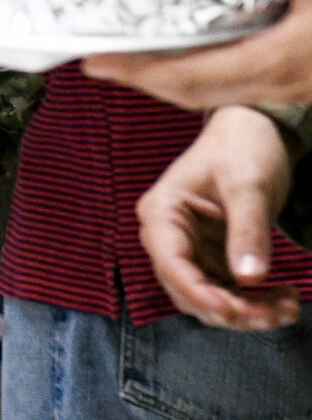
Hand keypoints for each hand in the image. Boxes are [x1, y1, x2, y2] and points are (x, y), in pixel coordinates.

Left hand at [85, 0, 311, 106]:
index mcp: (277, 61)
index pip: (189, 76)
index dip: (138, 72)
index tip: (95, 61)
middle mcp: (280, 84)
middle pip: (193, 94)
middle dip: (143, 79)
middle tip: (99, 61)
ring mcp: (293, 88)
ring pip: (216, 96)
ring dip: (172, 80)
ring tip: (135, 58)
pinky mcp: (301, 81)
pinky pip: (239, 88)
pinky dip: (205, 75)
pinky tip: (195, 53)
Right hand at [137, 107, 300, 330]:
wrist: (255, 134)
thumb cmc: (243, 149)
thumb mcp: (249, 186)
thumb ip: (248, 231)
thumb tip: (250, 279)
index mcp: (161, 212)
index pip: (171, 263)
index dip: (199, 292)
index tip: (235, 312)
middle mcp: (167, 235)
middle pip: (188, 290)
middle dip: (229, 309)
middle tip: (274, 317)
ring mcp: (190, 248)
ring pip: (209, 298)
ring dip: (246, 312)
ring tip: (289, 310)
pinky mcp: (212, 256)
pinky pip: (229, 292)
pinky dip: (256, 302)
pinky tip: (286, 298)